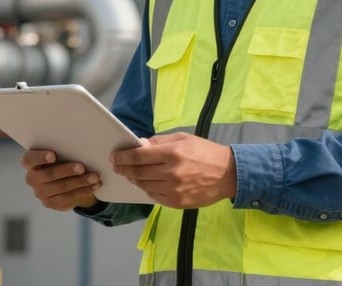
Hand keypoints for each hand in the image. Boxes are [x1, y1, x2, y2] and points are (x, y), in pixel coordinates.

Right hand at [21, 149, 100, 210]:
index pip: (30, 159)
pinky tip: (94, 185)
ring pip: (61, 188)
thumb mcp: (59, 150)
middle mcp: (32, 178)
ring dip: (80, 182)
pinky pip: (67, 198)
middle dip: (67, 170)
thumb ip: (63, 147)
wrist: (64, 177)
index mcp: (30, 161)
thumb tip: (83, 140)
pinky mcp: (51, 203)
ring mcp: (40, 193)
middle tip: (82, 167)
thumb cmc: (62, 157)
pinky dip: (83, 191)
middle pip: (48, 175)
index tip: (53, 155)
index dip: (40, 157)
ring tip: (95, 177)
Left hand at [111, 132, 235, 208]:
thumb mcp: (183, 138)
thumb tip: (140, 144)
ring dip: (134, 179)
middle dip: (124, 168)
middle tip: (117, 166)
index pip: (139, 156)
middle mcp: (171, 173)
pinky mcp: (177, 203)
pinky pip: (155, 197)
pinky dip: (147, 189)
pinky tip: (145, 183)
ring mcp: (174, 190)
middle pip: (139, 172)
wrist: (227, 174)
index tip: (114, 156)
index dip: (123, 157)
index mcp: (172, 153)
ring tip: (130, 173)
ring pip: (144, 185)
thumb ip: (159, 142)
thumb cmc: (204, 152)